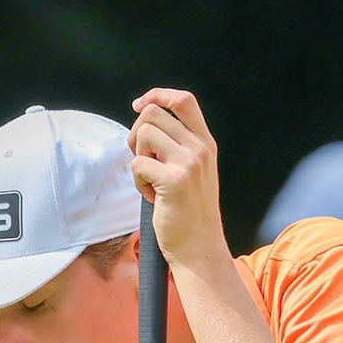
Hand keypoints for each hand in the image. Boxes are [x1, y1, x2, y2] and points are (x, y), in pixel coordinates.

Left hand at [127, 87, 230, 269]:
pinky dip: (138, 182)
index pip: (184, 100)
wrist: (199, 247)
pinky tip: (153, 197)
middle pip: (152, 114)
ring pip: (143, 135)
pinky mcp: (174, 181)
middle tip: (143, 160)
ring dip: (138, 159)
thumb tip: (144, 123)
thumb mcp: (194, 171)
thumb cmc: (190, 212)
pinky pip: (137, 165)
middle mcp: (200, 149)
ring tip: (151, 181)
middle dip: (137, 135)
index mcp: (206, 143)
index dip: (157, 94)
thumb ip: (178, 145)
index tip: (139, 104)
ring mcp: (189, 163)